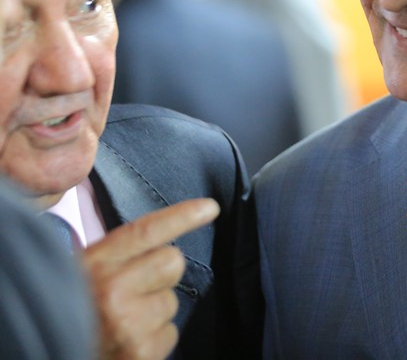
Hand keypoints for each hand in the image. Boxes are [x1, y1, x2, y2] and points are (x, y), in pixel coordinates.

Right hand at [81, 198, 219, 359]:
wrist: (52, 349)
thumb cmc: (69, 309)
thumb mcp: (82, 272)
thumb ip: (118, 255)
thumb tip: (163, 240)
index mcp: (94, 264)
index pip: (146, 231)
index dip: (182, 216)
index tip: (209, 207)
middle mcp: (112, 290)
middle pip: (173, 262)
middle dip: (162, 274)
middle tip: (134, 290)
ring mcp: (129, 323)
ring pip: (172, 301)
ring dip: (154, 312)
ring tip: (123, 322)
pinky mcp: (142, 351)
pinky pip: (170, 334)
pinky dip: (153, 340)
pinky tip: (128, 342)